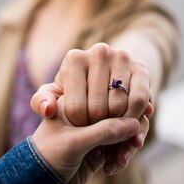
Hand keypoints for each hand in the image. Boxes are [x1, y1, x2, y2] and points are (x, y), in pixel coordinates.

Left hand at [31, 43, 153, 126]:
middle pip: (99, 109)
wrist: (106, 78)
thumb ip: (41, 102)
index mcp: (74, 58)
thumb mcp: (54, 96)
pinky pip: (140, 100)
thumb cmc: (75, 90)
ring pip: (120, 106)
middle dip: (97, 128)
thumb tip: (48, 110)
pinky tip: (127, 126)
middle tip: (97, 132)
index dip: (79, 127)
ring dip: (117, 127)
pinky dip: (135, 118)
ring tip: (110, 131)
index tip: (80, 128)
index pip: (76, 108)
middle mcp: (99, 51)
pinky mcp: (142, 68)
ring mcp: (122, 57)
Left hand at [32, 95, 148, 183]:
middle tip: (130, 144)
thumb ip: (104, 131)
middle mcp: (87, 104)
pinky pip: (125, 141)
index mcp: (73, 94)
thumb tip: (135, 124)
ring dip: (129, 142)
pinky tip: (116, 165)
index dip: (118, 108)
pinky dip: (125, 153)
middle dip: (128, 128)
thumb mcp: (74, 143)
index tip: (122, 124)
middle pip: (122, 106)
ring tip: (122, 158)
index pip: (107, 91)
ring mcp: (97, 123)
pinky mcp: (105, 142)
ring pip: (128, 124)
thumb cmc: (48, 157)